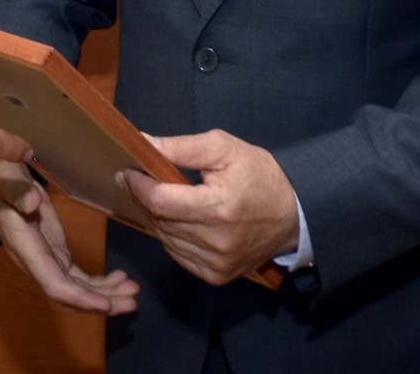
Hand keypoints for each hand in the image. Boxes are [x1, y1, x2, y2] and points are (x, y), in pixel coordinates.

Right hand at [0, 159, 138, 314]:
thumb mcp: (4, 178)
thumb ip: (17, 191)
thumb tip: (32, 204)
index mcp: (26, 248)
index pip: (53, 283)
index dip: (79, 298)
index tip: (106, 304)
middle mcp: (37, 262)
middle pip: (69, 294)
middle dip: (101, 302)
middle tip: (133, 302)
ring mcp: (47, 260)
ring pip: (77, 289)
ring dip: (106, 294)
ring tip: (133, 290)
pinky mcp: (55, 254)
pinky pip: (78, 277)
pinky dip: (100, 282)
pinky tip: (120, 277)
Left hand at [120, 129, 297, 285]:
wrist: (294, 215)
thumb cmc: (259, 175)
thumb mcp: (223, 148)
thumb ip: (180, 147)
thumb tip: (142, 143)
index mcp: (219, 207)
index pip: (160, 201)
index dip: (137, 185)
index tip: (126, 170)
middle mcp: (216, 241)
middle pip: (160, 220)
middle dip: (144, 197)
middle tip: (138, 179)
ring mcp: (216, 263)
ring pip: (165, 238)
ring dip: (156, 217)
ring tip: (161, 197)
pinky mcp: (216, 276)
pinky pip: (178, 254)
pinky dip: (172, 236)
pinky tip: (180, 219)